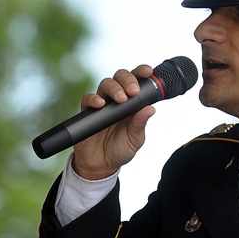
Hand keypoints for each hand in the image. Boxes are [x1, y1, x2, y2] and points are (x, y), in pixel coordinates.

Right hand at [71, 64, 155, 179]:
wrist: (101, 165)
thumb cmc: (120, 149)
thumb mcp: (135, 139)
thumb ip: (140, 124)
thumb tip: (150, 109)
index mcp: (132, 103)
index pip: (136, 82)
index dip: (141, 73)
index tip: (149, 71)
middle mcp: (116, 100)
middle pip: (120, 78)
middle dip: (128, 80)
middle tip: (133, 91)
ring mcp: (102, 104)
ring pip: (105, 84)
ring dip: (114, 88)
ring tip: (121, 99)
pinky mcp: (87, 112)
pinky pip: (87, 99)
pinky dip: (93, 99)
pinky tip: (101, 104)